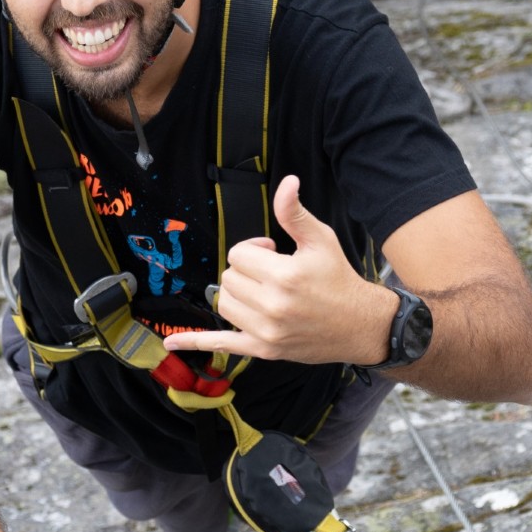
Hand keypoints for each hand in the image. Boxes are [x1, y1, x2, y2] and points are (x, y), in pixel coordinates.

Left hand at [162, 174, 397, 366]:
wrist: (359, 325)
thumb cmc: (339, 279)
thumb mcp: (320, 240)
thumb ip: (294, 213)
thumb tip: (286, 182)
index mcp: (284, 276)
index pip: (238, 255)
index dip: (254, 250)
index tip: (274, 253)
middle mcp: (272, 306)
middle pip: (229, 278)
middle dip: (246, 272)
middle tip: (272, 274)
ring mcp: (266, 331)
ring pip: (224, 303)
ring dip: (237, 294)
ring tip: (263, 293)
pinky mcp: (264, 350)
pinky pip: (222, 344)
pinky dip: (195, 343)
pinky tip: (171, 344)